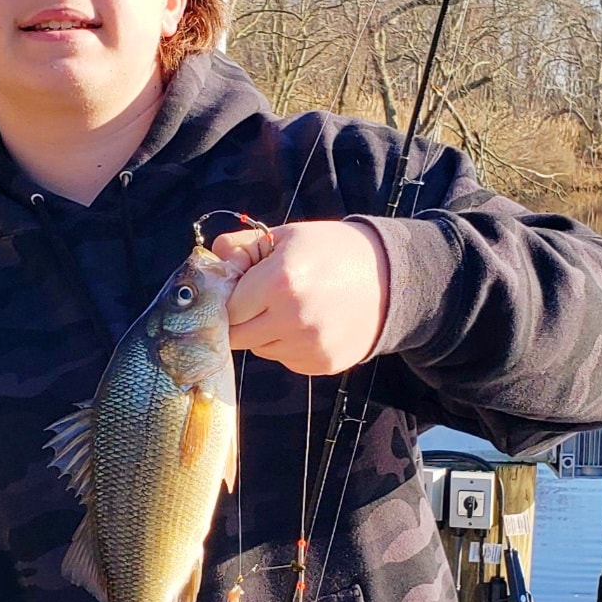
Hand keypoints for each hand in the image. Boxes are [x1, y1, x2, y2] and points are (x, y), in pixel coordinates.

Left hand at [213, 221, 389, 374]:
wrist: (390, 278)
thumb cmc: (332, 251)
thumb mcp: (286, 237)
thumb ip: (242, 248)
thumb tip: (212, 261)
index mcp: (280, 280)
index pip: (226, 308)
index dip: (228, 299)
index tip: (239, 290)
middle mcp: (292, 318)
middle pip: (237, 336)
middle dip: (241, 320)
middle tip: (258, 302)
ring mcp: (309, 346)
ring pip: (260, 349)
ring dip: (264, 333)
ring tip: (290, 308)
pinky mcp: (322, 364)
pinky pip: (285, 359)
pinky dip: (287, 345)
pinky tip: (309, 323)